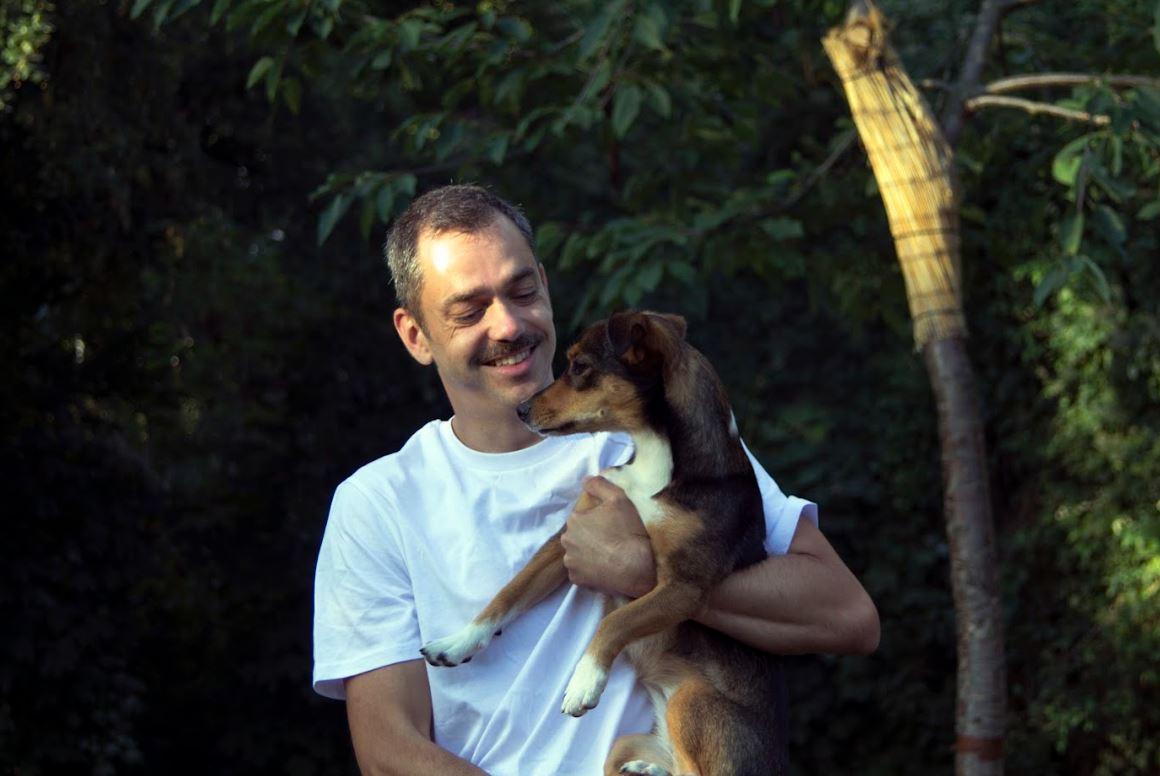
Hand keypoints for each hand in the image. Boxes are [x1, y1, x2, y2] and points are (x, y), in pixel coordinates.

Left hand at [561, 476, 656, 597]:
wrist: (637, 568)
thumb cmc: (628, 532)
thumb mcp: (619, 498)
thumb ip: (599, 485)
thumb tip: (585, 480)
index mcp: (574, 520)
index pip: (583, 516)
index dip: (598, 519)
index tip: (612, 525)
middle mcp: (567, 541)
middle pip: (578, 535)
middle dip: (591, 536)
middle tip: (612, 540)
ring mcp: (571, 563)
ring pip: (578, 554)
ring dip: (589, 553)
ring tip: (609, 555)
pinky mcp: (577, 581)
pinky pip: (582, 572)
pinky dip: (590, 570)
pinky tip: (606, 568)